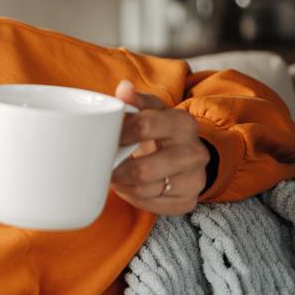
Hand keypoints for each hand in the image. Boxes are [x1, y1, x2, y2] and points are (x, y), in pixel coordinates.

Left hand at [110, 79, 209, 214]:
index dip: (118, 134)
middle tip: (100, 167)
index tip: (102, 138)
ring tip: (113, 176)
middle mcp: (194, 153)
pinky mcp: (188, 201)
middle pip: (144, 169)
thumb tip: (123, 88)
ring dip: (122, 185)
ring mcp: (194, 180)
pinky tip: (128, 187)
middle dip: (116, 170)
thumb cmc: (162, 129)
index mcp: (182, 124)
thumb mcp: (152, 109)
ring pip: (145, 191)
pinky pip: (151, 205)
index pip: (144, 127)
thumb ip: (135, 100)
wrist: (189, 154)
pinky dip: (133, 198)